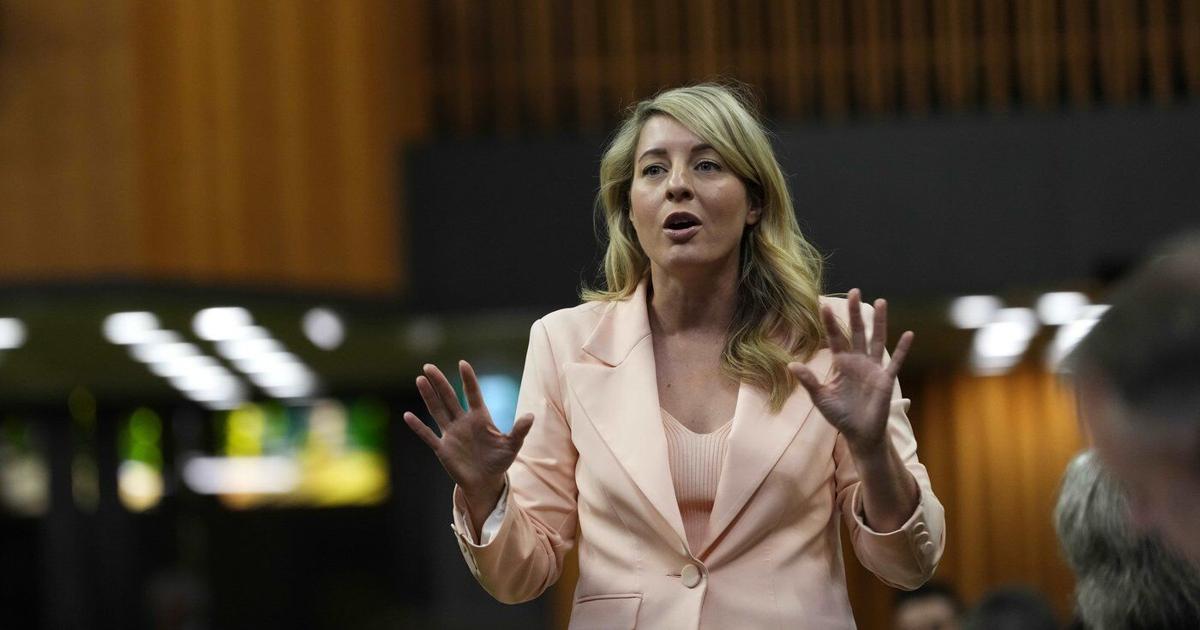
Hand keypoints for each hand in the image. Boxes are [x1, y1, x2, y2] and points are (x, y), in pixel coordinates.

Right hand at [403, 360, 533, 505]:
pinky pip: (428, 435)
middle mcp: (463, 422)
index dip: (468, 379)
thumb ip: (519, 431)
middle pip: (449, 397)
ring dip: (428, 396)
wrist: (486, 481)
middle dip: (440, 382)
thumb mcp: (512, 446)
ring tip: (420, 379)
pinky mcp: (443, 448)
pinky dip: (418, 427)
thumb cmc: (499, 461)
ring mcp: (451, 434)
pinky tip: (407, 416)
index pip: (473, 394)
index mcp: (480, 417)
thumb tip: (530, 416)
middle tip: (428, 366)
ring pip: (437, 411)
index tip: (462, 363)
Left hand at [788, 289, 912, 454]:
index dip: (830, 323)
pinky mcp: (886, 379)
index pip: (835, 338)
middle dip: (855, 313)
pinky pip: (895, 361)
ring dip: (879, 322)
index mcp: (842, 364)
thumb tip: (791, 364)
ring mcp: (873, 368)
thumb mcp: (821, 398)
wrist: (860, 434)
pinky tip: (908, 334)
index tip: (823, 305)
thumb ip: (809, 381)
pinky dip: (902, 349)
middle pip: (856, 332)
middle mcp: (858, 361)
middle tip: (854, 291)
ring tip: (880, 301)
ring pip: (876, 340)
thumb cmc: (840, 416)